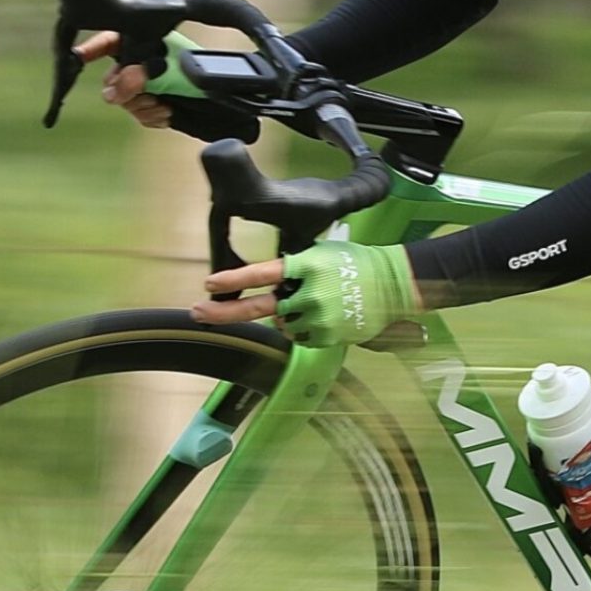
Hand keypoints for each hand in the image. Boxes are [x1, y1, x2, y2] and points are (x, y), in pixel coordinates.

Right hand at [72, 29, 258, 141]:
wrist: (231, 102)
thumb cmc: (204, 74)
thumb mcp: (173, 68)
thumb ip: (143, 76)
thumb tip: (116, 87)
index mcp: (145, 41)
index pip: (109, 41)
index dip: (92, 48)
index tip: (80, 57)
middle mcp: (143, 62)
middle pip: (112, 77)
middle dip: (124, 88)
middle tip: (144, 92)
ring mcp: (148, 85)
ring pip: (123, 100)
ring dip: (140, 106)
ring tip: (162, 106)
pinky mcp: (155, 104)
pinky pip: (139, 115)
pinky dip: (151, 117)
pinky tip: (166, 114)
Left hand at [195, 241, 418, 347]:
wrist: (392, 284)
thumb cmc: (355, 264)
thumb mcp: (322, 253)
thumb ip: (293, 268)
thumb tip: (267, 292)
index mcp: (306, 265)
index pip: (263, 273)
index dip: (234, 279)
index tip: (209, 284)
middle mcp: (309, 292)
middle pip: (258, 307)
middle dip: (224, 312)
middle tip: (198, 313)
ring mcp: (318, 317)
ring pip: (282, 324)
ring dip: (287, 317)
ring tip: (315, 302)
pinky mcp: (327, 336)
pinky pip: (300, 337)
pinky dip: (305, 329)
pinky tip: (325, 316)